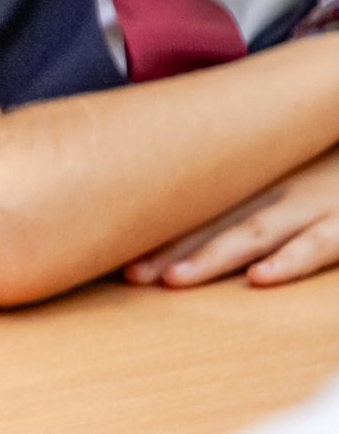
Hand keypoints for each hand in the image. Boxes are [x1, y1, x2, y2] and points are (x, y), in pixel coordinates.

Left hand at [125, 146, 338, 288]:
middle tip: (129, 274)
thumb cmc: (332, 153)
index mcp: (259, 175)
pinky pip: (321, 244)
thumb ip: (245, 178)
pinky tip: (260, 278)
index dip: (158, 230)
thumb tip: (183, 200)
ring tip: (175, 280)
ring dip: (213, 256)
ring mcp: (317, 202)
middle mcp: (280, 186)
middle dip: (170, 249)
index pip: (198, 204)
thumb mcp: (287, 156)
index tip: (116, 254)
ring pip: (256, 231)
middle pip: (215, 219)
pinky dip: (290, 260)